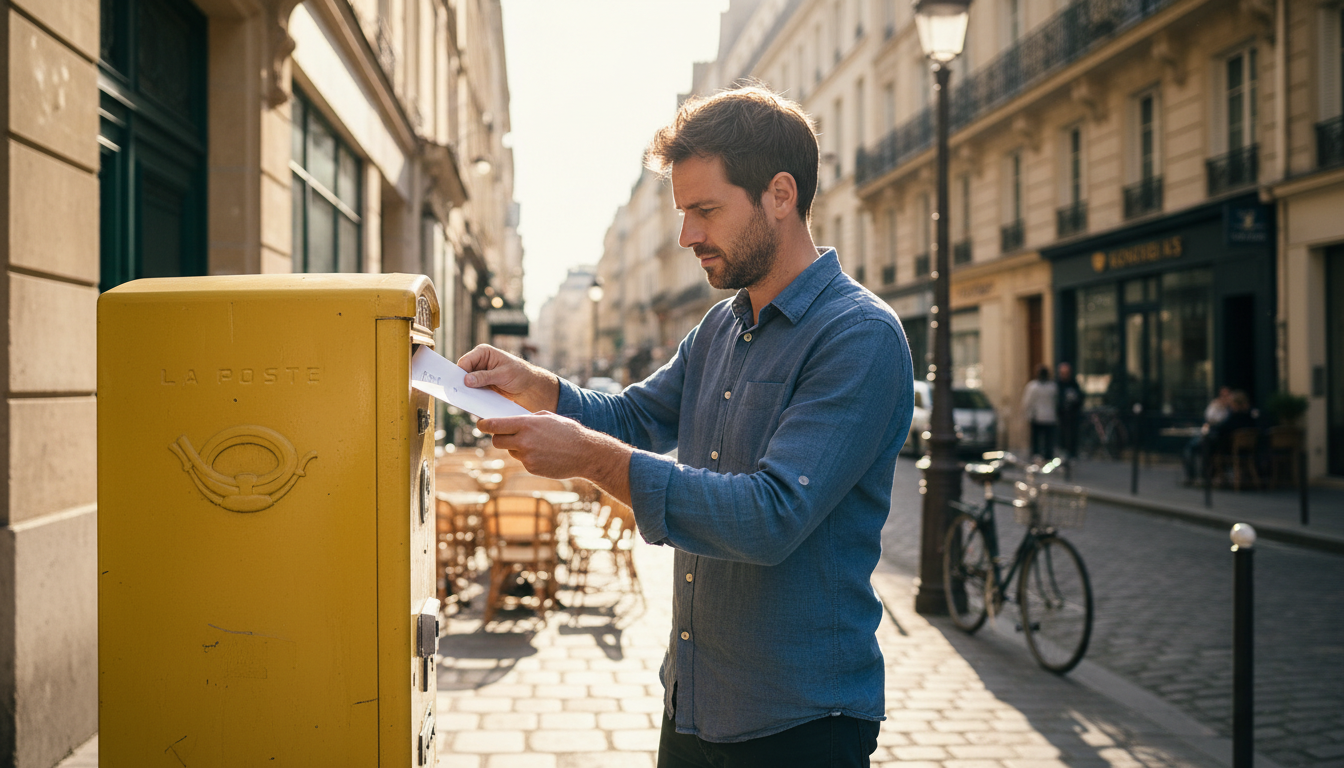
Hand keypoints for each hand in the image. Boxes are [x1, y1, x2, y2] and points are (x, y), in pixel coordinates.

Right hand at [457, 344, 559, 412]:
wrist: (530, 387)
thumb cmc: (520, 374)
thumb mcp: (503, 374)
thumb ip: (485, 377)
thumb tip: (466, 380)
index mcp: (483, 353)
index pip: (465, 362)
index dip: (460, 373)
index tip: (459, 385)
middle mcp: (479, 362)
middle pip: (462, 373)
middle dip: (462, 384)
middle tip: (460, 395)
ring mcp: (479, 375)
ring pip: (466, 384)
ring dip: (467, 392)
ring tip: (467, 401)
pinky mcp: (482, 386)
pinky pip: (472, 392)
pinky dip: (473, 397)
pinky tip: (473, 404)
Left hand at [478, 412, 631, 503]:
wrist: (585, 453)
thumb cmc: (567, 431)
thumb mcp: (547, 417)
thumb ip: (526, 419)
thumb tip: (509, 420)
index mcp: (526, 424)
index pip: (495, 425)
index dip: (484, 425)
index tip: (480, 424)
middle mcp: (524, 441)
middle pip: (497, 440)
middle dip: (499, 437)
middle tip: (506, 434)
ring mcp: (527, 456)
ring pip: (510, 451)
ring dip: (516, 447)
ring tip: (536, 443)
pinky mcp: (532, 468)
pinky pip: (522, 461)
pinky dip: (528, 457)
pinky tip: (544, 453)